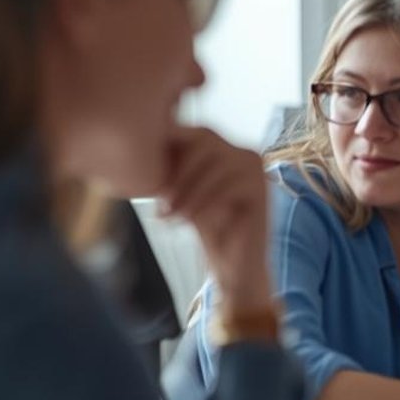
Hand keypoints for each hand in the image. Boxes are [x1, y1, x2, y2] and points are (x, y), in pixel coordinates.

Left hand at [156, 127, 273, 316]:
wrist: (235, 268)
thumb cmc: (208, 230)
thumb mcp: (184, 194)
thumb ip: (172, 169)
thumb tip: (137, 148)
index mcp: (227, 148)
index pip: (194, 132)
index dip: (168, 147)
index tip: (148, 180)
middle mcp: (246, 153)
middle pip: (206, 140)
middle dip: (178, 171)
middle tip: (159, 202)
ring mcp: (257, 171)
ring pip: (216, 164)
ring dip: (186, 191)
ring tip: (168, 216)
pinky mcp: (262, 191)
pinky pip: (227, 187)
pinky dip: (200, 204)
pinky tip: (184, 221)